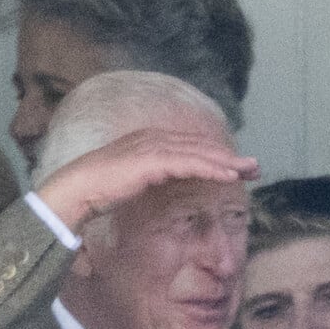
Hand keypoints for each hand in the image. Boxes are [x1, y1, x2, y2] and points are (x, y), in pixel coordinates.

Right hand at [36, 128, 259, 230]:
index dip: (215, 155)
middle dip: (229, 156)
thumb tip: (159, 182)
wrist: (75, 190)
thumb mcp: (131, 179)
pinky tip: (229, 176)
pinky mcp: (150, 160)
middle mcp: (153, 138)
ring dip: (226, 162)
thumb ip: (149, 176)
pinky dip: (210, 168)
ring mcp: (152, 147)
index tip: (236, 166)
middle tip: (255, 166)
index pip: (190, 146)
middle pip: (200, 145)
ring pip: (198, 153)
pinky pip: (188, 163)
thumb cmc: (98, 189)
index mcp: (149, 141)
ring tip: (250, 170)